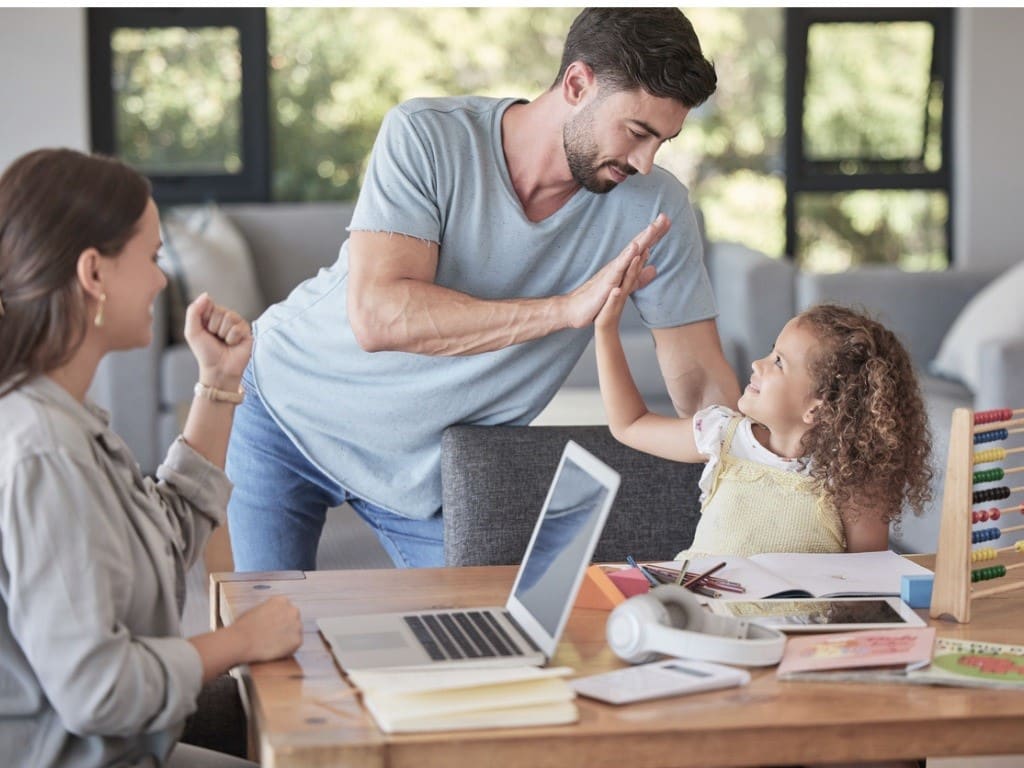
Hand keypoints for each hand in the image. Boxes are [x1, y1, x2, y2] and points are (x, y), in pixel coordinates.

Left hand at [184, 293, 252, 388]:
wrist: (219, 369)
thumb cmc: (205, 352)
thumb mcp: (192, 332)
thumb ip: (194, 311)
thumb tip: (206, 295)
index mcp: (211, 315)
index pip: (208, 304)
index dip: (204, 318)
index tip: (204, 331)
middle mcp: (225, 317)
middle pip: (219, 311)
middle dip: (214, 327)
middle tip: (215, 338)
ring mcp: (237, 323)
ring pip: (229, 318)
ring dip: (223, 334)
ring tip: (224, 342)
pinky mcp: (247, 331)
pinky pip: (237, 328)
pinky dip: (232, 339)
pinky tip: (233, 344)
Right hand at [231, 596, 302, 662]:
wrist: (241, 642)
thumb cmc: (243, 627)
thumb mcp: (256, 610)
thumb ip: (268, 610)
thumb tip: (271, 615)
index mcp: (281, 600)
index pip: (286, 609)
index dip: (279, 618)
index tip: (273, 625)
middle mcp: (292, 610)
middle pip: (293, 619)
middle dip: (286, 626)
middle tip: (274, 636)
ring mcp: (297, 625)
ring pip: (296, 632)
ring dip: (288, 637)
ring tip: (273, 645)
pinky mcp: (297, 640)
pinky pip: (295, 645)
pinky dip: (288, 649)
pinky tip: (276, 651)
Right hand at [564, 213, 667, 328]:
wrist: (576, 309)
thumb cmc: (598, 297)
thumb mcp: (625, 287)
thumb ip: (639, 277)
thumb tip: (653, 268)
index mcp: (624, 266)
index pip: (642, 247)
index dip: (656, 235)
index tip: (668, 221)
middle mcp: (619, 265)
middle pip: (638, 245)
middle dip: (651, 231)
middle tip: (664, 216)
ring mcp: (612, 272)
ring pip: (629, 254)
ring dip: (641, 240)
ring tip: (652, 228)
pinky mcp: (607, 282)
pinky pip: (618, 269)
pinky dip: (626, 258)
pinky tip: (634, 249)